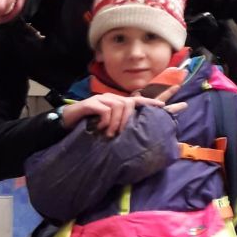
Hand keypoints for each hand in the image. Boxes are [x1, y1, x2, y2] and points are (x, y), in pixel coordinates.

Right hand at [60, 92, 175, 137]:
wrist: (66, 124)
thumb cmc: (88, 127)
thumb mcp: (108, 129)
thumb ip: (121, 128)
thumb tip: (137, 136)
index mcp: (120, 105)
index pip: (141, 100)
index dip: (156, 100)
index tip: (170, 104)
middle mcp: (113, 99)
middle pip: (131, 103)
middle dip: (129, 119)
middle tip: (121, 133)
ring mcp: (103, 100)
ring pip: (120, 106)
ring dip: (117, 123)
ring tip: (109, 134)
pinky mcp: (92, 103)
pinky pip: (106, 109)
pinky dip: (106, 120)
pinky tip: (100, 128)